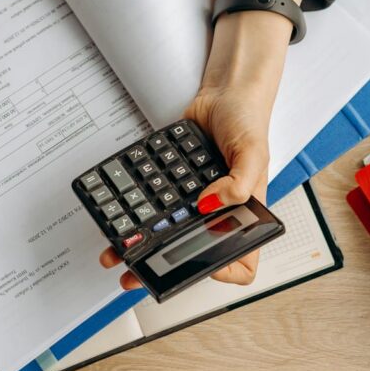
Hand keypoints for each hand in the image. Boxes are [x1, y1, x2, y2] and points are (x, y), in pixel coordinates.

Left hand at [98, 0, 300, 290]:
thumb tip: (210, 206)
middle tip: (136, 276)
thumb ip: (239, 183)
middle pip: (193, 253)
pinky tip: (118, 216)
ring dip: (142, 245)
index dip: (223, 272)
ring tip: (116, 253)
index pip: (241, 260)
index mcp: (244, 214)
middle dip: (162, 268)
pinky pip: (155, 205)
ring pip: (169, 234)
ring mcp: (195, 202)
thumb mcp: (253, 152)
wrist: (223, 94)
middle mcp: (219, 214)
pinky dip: (136, 214)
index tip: (198, 269)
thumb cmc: (248, 121)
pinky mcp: (174, 186)